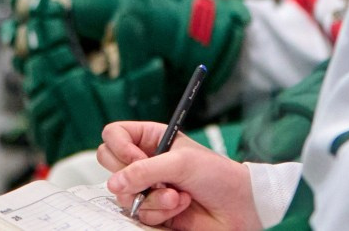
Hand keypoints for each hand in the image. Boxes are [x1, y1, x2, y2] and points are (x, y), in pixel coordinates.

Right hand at [98, 122, 262, 229]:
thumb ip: (144, 170)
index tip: (135, 158)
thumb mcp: (180, 162)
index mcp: (151, 138)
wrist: (238, 208)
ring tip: (178, 195)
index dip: (119, 147)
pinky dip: (160, 212)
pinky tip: (180, 206)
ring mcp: (148, 187)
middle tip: (156, 177)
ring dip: (154, 198)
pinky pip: (139, 214)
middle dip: (134, 176)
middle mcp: (146, 162)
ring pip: (124, 194)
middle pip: (111, 165)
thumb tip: (114, 183)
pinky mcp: (154, 211)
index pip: (114, 135)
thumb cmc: (218, 175)